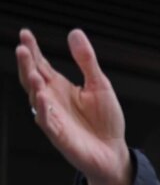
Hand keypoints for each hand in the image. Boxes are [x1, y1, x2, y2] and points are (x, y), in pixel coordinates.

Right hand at [15, 29, 131, 184]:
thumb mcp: (100, 84)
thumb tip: (75, 33)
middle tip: (22, 48)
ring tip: (32, 72)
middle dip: (26, 64)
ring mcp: (54, 117)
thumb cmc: (105, 121)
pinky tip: (43, 99)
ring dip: (33, 86)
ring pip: (36, 100)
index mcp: (60, 87)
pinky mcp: (59, 135)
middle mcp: (52, 100)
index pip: (41, 65)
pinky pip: (48, 122)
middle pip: (33, 79)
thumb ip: (86, 60)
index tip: (25, 33)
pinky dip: (45, 111)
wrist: (113, 151)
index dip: (32, 50)